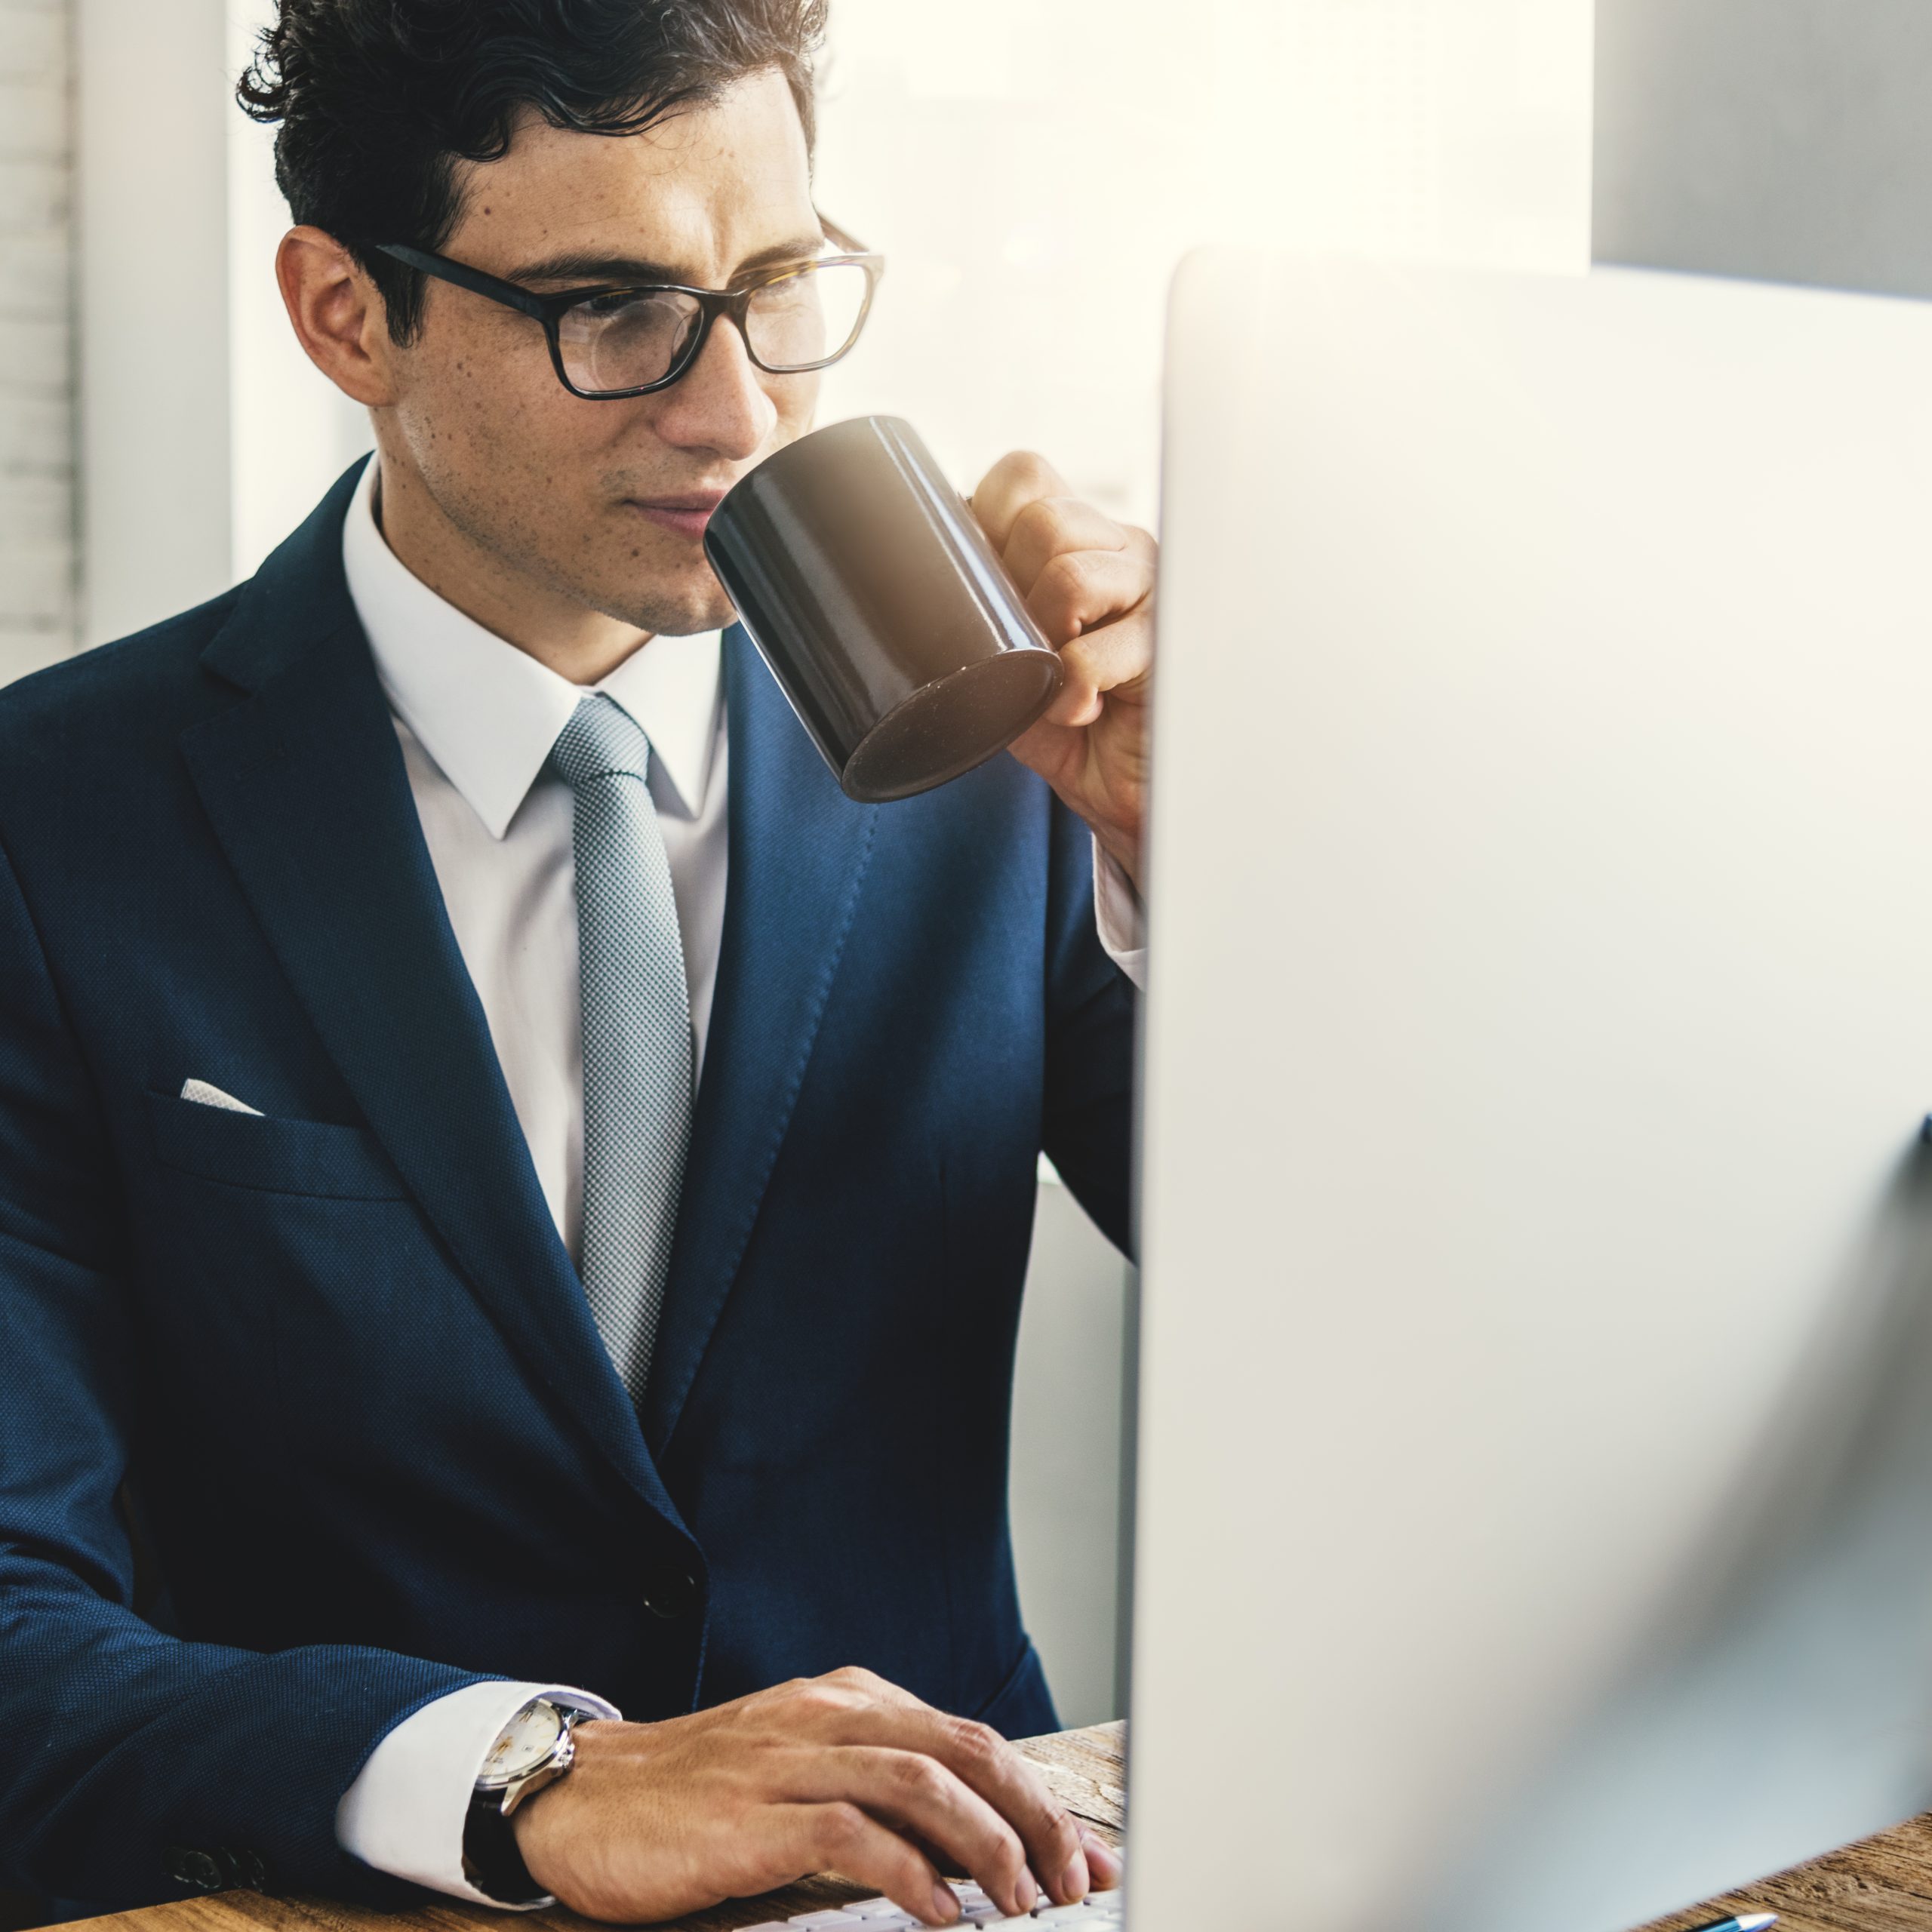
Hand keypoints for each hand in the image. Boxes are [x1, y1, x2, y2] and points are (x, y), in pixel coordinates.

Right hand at [510, 1665, 1120, 1924]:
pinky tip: (941, 1916)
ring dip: (988, 1846)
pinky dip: (909, 1875)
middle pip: (961, 1749)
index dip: (1037, 1796)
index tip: (1086, 1853)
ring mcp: (788, 1759)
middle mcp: (827, 1714)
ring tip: (1024, 1903)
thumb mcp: (796, 1767)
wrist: (582, 1795)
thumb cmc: (695, 1795)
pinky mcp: (752, 1814)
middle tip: (1075, 1881)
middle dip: (1034, 1816)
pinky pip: (850, 1834)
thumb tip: (969, 1845)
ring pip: (920, 1782)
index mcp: (846, 1699)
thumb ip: (875, 1787)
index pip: (967, 1737)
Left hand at [972, 453, 1155, 892]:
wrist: (1120, 787)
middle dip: (1014, 588)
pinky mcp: (1168, 646)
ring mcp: (1152, 591)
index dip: (988, 520)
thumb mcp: (1005, 655)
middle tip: (1022, 645)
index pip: (1024, 474)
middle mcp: (1120, 548)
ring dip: (1044, 638)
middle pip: (1045, 522)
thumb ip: (977, 609)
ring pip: (1072, 576)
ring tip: (1051, 677)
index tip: (981, 586)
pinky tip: (1078, 710)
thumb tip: (904, 581)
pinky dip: (1072, 693)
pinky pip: (1094, 655)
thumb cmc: (1061, 719)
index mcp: (1078, 534)